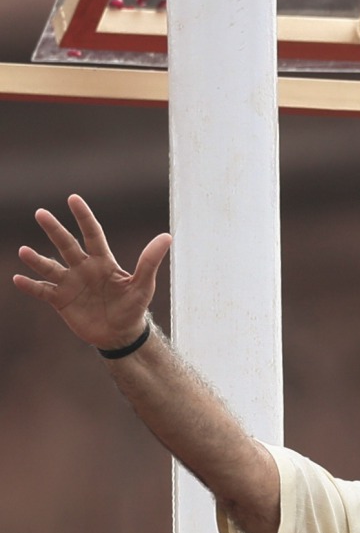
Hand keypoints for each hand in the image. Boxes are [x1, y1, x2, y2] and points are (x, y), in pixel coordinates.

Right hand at [12, 195, 171, 349]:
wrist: (120, 334)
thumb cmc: (134, 307)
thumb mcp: (144, 285)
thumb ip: (150, 261)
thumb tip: (167, 236)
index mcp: (103, 262)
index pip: (92, 234)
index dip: (84, 217)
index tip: (73, 198)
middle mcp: (83, 268)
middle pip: (67, 245)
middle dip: (55, 230)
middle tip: (41, 213)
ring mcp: (70, 283)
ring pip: (50, 267)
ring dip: (37, 260)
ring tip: (24, 251)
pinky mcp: (60, 300)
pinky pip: (42, 291)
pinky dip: (30, 286)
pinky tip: (18, 279)